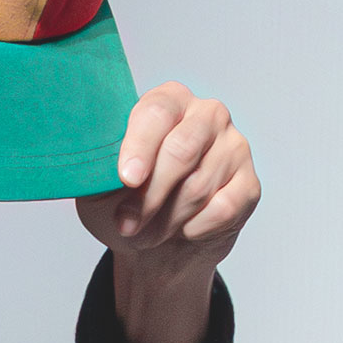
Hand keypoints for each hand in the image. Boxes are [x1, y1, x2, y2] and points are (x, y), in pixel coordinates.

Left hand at [75, 82, 259, 342]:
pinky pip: (223, 208)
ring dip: (164, 220)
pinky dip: (193, 228)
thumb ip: (98, 166)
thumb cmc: (121, 201)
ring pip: (198, 186)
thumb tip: (92, 164)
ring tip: (144, 233)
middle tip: (127, 224)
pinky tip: (180, 231)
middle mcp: (206, 114)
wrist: (153, 242)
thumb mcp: (97, 182)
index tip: (126, 178)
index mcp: (166, 101)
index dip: (140, 147)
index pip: (155, 113)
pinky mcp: (249, 183)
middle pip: (180, 151)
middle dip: (149, 196)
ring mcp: (233, 147)